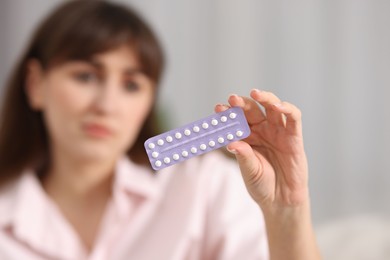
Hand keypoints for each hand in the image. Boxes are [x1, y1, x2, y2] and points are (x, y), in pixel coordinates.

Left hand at [215, 89, 308, 210]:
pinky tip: (277, 105)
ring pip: (272, 107)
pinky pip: (293, 118)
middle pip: (252, 110)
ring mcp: (278, 132)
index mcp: (248, 137)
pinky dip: (287, 108)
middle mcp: (262, 131)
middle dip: (242, 103)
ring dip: (264, 98)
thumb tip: (231, 142)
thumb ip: (243, 156)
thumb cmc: (262, 184)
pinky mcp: (294, 137)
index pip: (237, 120)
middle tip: (232, 99)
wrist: (280, 201)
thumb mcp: (249, 170)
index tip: (218, 109)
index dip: (228, 113)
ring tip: (254, 93)